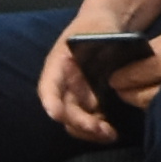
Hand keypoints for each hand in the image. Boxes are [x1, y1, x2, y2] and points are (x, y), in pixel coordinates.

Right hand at [34, 22, 119, 139]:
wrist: (105, 27)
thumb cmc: (97, 27)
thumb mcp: (95, 29)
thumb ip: (96, 47)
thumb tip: (105, 71)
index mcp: (57, 65)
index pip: (48, 86)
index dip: (51, 101)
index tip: (55, 113)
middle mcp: (62, 85)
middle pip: (63, 111)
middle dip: (80, 123)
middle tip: (102, 129)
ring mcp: (74, 96)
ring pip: (74, 122)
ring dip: (89, 132)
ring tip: (110, 135)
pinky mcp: (88, 104)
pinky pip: (88, 122)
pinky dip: (97, 130)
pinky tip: (112, 132)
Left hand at [118, 15, 160, 108]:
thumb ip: (152, 51)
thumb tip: (128, 66)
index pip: (134, 78)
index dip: (120, 80)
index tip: (111, 80)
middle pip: (141, 98)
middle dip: (127, 94)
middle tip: (118, 89)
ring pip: (156, 106)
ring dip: (142, 101)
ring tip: (134, 93)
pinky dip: (160, 103)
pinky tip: (155, 96)